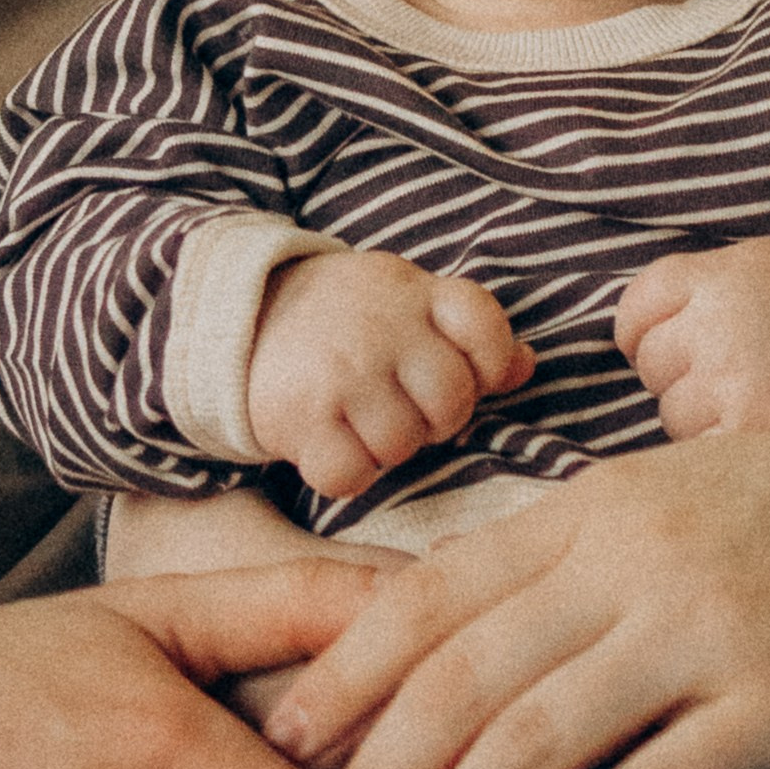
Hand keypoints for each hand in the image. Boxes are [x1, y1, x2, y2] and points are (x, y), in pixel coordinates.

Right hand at [248, 252, 531, 505]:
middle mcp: (383, 329)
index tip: (465, 370)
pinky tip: (333, 443)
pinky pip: (351, 474)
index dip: (489, 362)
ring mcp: (343, 372)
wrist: (244, 313)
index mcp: (416, 294)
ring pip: (403, 445)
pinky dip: (346, 472)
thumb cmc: (346, 318)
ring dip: (387, 447)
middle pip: (451, 402)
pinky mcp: (302, 414)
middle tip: (402, 407)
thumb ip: (469, 332)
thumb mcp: (408, 303)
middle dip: (435, 418)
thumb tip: (526, 366)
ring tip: (362, 421)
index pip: (484, 326)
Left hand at [261, 369, 769, 768]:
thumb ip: (570, 550)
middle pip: (458, 674)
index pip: (431, 592)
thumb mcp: (675, 493)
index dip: (341, 673)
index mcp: (595, 502)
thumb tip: (452, 624)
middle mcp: (635, 555)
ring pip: (533, 737)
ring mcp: (707, 628)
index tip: (267, 743)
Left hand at [615, 240, 769, 435]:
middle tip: (735, 365)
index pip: (635, 311)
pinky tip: (756, 424)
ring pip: (671, 412)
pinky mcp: (749, 434)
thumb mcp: (750, 266)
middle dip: (680, 370)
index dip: (649, 329)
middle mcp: (719, 327)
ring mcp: (732, 385)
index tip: (684, 336)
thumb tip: (620, 335)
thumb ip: (686, 286)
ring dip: (699, 412)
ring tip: (753, 394)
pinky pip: (697, 448)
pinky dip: (720, 444)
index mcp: (717, 279)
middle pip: (651, 363)